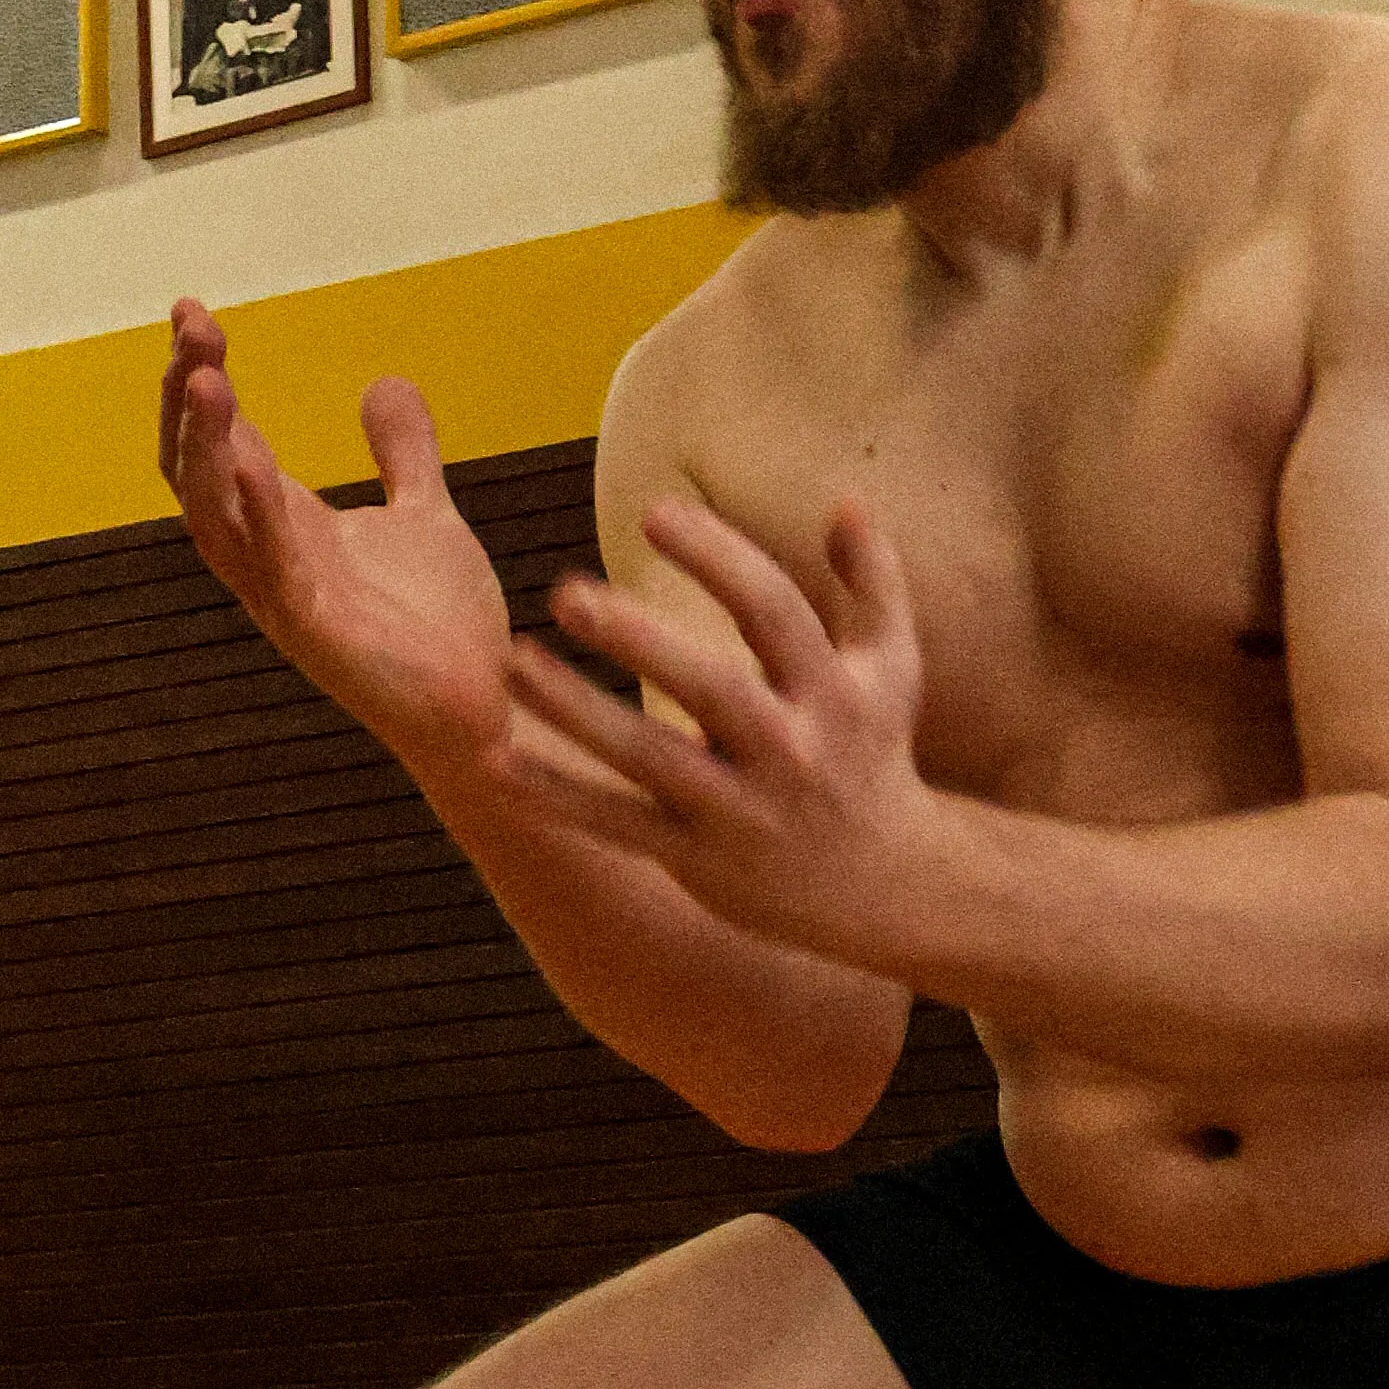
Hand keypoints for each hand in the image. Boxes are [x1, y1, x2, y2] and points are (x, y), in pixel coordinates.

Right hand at [158, 303, 510, 764]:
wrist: (486, 710)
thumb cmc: (442, 627)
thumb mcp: (425, 514)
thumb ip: (401, 453)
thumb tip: (383, 381)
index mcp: (284, 525)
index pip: (218, 440)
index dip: (200, 378)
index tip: (193, 311)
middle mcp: (267, 558)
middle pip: (194, 470)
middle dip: (187, 398)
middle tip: (193, 327)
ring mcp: (283, 597)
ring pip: (213, 517)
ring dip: (205, 447)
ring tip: (207, 377)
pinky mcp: (316, 633)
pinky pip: (270, 571)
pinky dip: (258, 517)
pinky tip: (251, 463)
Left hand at [499, 490, 939, 963]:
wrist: (884, 887)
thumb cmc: (873, 751)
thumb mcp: (893, 667)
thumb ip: (875, 581)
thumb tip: (847, 501)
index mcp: (833, 691)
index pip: (773, 611)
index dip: (717, 558)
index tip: (654, 511)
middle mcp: (788, 749)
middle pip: (711, 688)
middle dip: (639, 641)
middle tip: (566, 593)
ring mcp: (739, 809)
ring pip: (647, 758)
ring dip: (576, 712)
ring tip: (514, 663)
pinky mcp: (697, 858)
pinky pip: (617, 824)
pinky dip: (557, 798)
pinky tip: (496, 765)